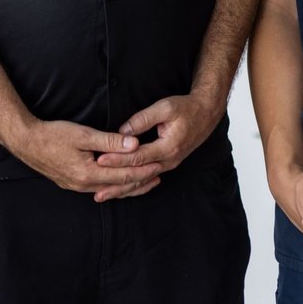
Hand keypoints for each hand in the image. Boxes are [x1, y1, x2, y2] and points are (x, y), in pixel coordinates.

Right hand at [11, 118, 162, 199]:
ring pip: (109, 190)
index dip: (143, 171)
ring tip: (146, 181)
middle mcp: (84, 185)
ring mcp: (77, 186)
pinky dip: (114, 185)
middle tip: (159, 174)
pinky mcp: (72, 183)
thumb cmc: (53, 135)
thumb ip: (110, 141)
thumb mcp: (84, 134)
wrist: (26, 142)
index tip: (158, 165)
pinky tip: (119, 182)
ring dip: (129, 186)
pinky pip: (99, 188)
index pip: (123, 176)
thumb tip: (134, 144)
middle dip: (140, 181)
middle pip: (119, 187)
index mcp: (88, 174)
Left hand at [92, 91, 226, 197]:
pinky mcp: (167, 163)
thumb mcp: (164, 107)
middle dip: (116, 182)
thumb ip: (143, 119)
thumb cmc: (186, 108)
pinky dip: (132, 185)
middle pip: (138, 175)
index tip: (100, 160)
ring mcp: (169, 164)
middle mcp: (169, 160)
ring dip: (123, 189)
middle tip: (96, 189)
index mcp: (168, 147)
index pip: (138, 157)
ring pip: (142, 181)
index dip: (118, 159)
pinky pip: (147, 178)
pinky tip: (120, 190)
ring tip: (102, 195)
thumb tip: (122, 131)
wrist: (206, 114)